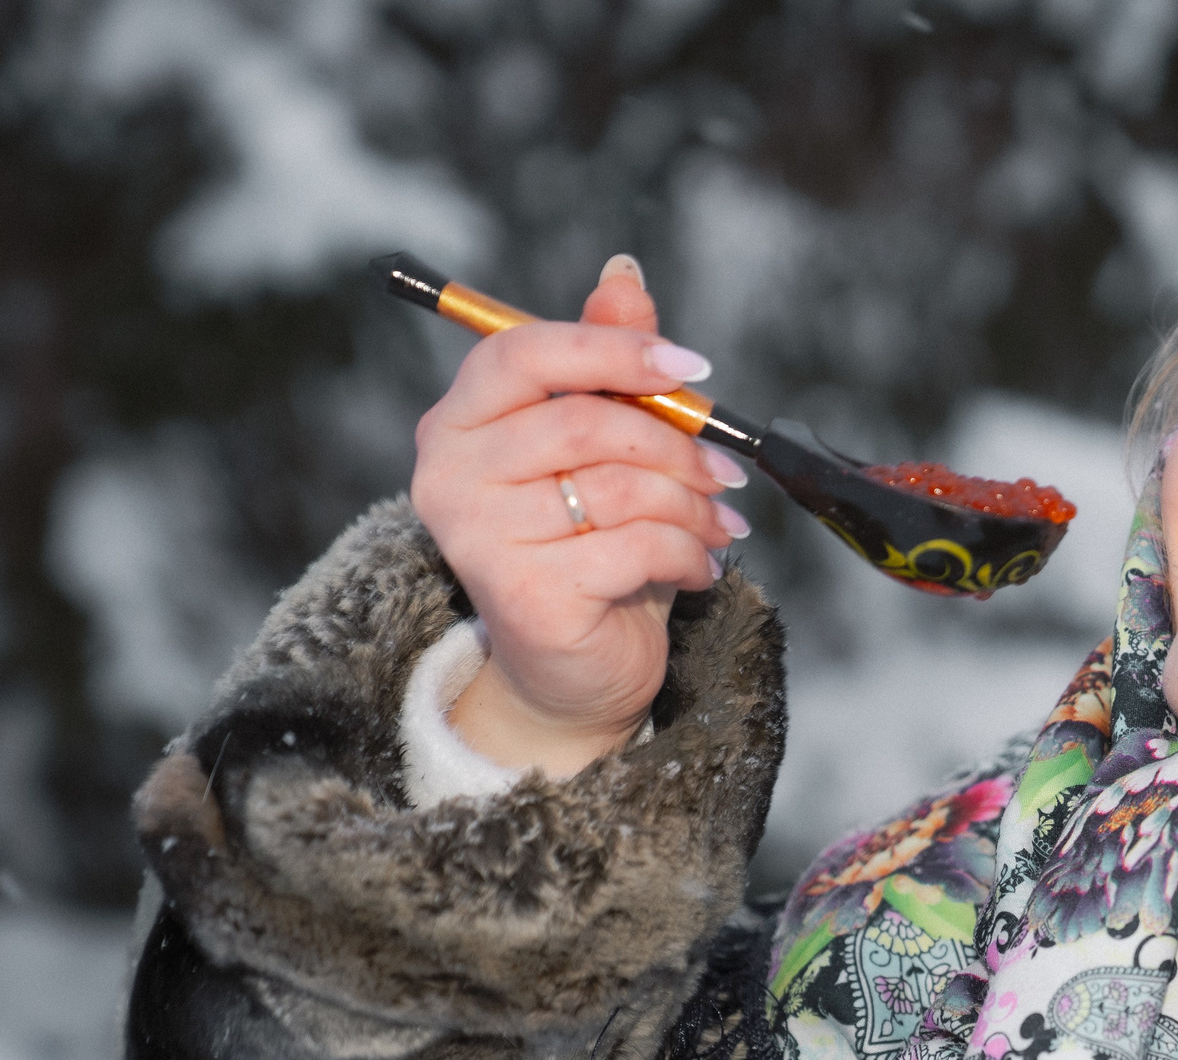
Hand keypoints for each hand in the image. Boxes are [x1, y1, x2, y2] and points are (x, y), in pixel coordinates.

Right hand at [408, 254, 750, 775]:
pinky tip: (700, 568)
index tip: (691, 368)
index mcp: (459, 422)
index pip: (527, 353)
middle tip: (727, 471)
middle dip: (677, 442)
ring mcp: (480, 537)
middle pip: (585, 421)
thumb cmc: (588, 545)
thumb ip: (606, 362)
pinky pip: (636, 547)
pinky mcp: (525, 594)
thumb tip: (623, 274)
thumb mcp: (602, 448)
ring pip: (619, 486)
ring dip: (693, 504)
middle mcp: (450, 474)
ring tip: (720, 525)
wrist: (572, 668)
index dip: (615, 349)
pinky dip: (688, 555)